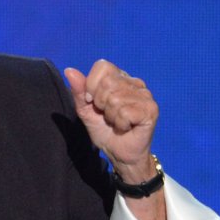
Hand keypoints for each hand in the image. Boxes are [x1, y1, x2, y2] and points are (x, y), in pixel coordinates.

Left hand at [64, 60, 158, 180]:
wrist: (119, 153)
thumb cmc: (103, 129)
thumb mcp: (85, 109)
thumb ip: (78, 90)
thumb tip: (69, 71)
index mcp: (120, 77)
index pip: (102, 66)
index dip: (91, 85)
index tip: (92, 102)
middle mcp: (135, 83)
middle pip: (107, 83)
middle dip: (100, 103)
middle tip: (107, 115)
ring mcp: (145, 95)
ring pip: (115, 99)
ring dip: (110, 116)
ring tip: (117, 121)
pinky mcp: (151, 110)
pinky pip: (125, 113)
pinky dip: (120, 124)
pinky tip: (126, 127)